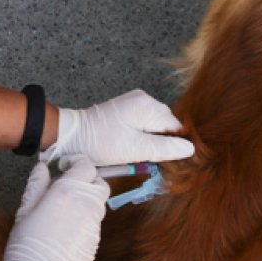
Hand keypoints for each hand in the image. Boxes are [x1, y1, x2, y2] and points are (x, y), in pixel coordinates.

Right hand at [0, 158, 109, 260]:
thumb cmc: (27, 246)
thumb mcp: (24, 211)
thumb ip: (36, 186)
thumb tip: (42, 169)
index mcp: (68, 192)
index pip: (86, 166)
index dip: (77, 163)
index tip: (64, 166)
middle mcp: (87, 205)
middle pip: (100, 183)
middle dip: (88, 180)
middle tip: (69, 185)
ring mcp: (94, 224)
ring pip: (99, 203)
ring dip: (87, 199)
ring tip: (64, 208)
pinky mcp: (96, 241)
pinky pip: (94, 222)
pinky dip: (85, 218)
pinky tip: (66, 228)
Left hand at [43, 89, 194, 165]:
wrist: (71, 136)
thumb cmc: (101, 143)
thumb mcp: (135, 150)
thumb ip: (164, 149)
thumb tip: (190, 149)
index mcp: (147, 105)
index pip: (175, 127)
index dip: (173, 145)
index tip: (166, 161)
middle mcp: (144, 99)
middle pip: (166, 126)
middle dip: (161, 143)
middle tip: (148, 160)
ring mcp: (134, 103)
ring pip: (155, 126)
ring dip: (151, 141)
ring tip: (136, 154)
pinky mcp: (126, 110)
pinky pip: (144, 124)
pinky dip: (142, 137)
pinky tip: (131, 146)